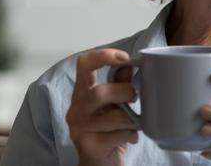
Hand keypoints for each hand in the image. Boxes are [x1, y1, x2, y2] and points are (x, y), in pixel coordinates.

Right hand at [67, 48, 138, 165]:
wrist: (100, 163)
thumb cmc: (108, 130)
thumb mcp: (115, 104)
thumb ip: (120, 84)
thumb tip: (129, 64)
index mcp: (82, 93)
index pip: (83, 65)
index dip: (103, 56)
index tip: (125, 57)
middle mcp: (76, 109)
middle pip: (98, 92)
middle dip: (124, 93)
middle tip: (134, 99)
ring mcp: (79, 129)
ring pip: (112, 116)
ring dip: (131, 119)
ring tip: (134, 123)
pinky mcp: (89, 147)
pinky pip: (118, 135)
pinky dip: (131, 135)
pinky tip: (130, 138)